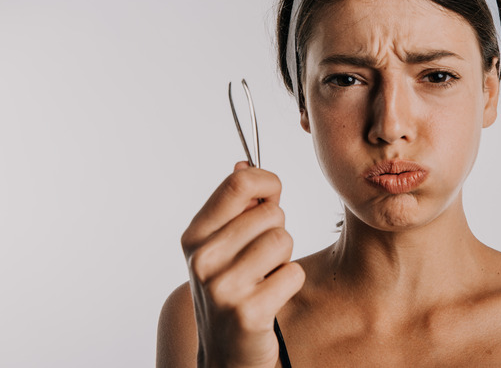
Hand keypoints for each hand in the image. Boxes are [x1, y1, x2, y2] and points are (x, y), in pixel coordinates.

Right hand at [181, 162, 304, 367]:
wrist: (226, 354)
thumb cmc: (231, 291)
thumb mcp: (222, 247)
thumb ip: (235, 206)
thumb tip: (244, 163)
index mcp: (195, 235)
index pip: (240, 181)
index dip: (268, 183)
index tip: (271, 197)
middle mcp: (203, 258)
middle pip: (271, 212)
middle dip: (277, 231)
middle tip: (261, 258)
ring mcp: (223, 287)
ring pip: (284, 240)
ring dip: (284, 259)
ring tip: (264, 277)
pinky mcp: (248, 312)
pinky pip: (293, 274)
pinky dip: (290, 284)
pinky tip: (270, 298)